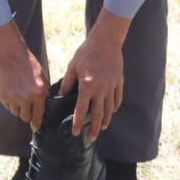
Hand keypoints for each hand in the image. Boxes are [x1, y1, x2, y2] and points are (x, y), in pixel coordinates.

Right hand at [0, 22, 47, 131]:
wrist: (11, 55)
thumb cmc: (29, 65)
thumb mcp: (42, 78)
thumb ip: (43, 93)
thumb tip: (44, 108)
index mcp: (38, 93)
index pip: (38, 115)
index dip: (37, 123)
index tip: (36, 127)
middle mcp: (26, 97)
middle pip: (25, 117)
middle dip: (27, 115)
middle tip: (27, 109)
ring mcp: (13, 97)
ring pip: (16, 113)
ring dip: (18, 108)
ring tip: (19, 97)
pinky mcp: (3, 95)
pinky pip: (7, 106)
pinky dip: (10, 103)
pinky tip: (12, 92)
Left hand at [59, 15, 125, 141]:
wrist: (106, 41)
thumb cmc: (87, 52)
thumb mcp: (73, 66)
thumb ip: (67, 83)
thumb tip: (60, 96)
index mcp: (87, 86)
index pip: (81, 110)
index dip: (77, 123)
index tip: (75, 133)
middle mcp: (100, 90)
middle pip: (98, 115)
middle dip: (94, 129)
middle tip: (91, 138)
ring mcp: (111, 87)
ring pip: (109, 109)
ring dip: (105, 120)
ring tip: (101, 128)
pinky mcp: (119, 82)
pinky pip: (117, 99)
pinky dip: (114, 107)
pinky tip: (111, 112)